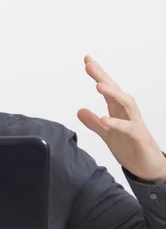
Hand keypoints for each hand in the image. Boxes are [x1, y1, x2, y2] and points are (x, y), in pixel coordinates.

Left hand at [77, 56, 165, 183]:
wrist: (149, 168)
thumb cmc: (131, 148)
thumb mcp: (107, 135)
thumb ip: (93, 123)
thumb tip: (79, 110)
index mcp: (119, 112)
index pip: (108, 89)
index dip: (98, 75)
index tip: (87, 61)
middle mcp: (128, 114)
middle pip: (116, 90)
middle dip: (103, 76)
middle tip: (90, 65)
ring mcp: (135, 124)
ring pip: (127, 103)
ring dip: (113, 93)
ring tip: (98, 85)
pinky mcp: (139, 138)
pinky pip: (129, 128)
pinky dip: (117, 123)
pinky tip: (105, 119)